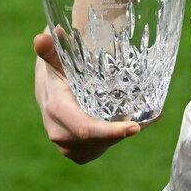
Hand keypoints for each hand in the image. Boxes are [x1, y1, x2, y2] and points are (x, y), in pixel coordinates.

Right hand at [33, 30, 145, 163]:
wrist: (49, 96)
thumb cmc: (58, 74)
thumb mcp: (57, 61)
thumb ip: (52, 51)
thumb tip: (42, 36)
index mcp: (58, 112)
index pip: (86, 128)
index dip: (111, 132)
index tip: (135, 127)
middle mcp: (62, 135)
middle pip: (100, 139)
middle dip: (123, 130)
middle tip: (148, 115)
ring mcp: (70, 148)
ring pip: (106, 145)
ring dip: (125, 133)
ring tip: (145, 116)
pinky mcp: (80, 154)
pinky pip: (106, 148)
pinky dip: (122, 137)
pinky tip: (139, 122)